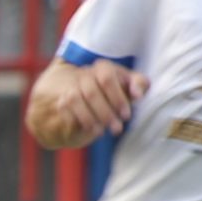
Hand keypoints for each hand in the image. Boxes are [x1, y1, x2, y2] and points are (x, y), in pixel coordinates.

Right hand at [32, 58, 148, 144]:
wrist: (86, 100)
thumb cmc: (113, 93)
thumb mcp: (129, 87)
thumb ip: (139, 85)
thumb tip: (138, 94)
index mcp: (103, 68)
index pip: (107, 76)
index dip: (117, 97)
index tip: (127, 115)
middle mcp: (85, 74)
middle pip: (91, 91)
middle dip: (106, 113)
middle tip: (117, 129)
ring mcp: (71, 87)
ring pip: (75, 99)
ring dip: (90, 118)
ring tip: (102, 132)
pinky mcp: (62, 101)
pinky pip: (64, 108)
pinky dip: (78, 120)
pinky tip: (89, 129)